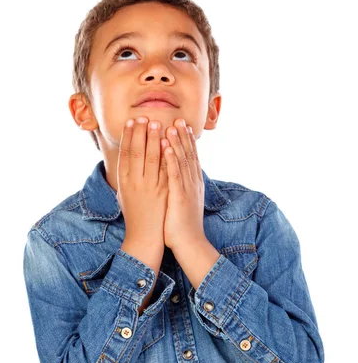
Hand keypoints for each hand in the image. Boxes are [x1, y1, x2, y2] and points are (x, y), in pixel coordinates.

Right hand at [117, 116, 167, 245]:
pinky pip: (166, 169)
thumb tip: (125, 155)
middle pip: (138, 152)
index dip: (128, 136)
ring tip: (158, 123)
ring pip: (152, 158)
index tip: (132, 121)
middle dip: (142, 133)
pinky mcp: (163, 192)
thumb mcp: (124, 192)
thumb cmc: (135, 213)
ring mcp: (150, 187)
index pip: (125, 153)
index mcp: (123, 181)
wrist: (145, 236)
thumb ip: (125, 174)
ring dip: (155, 139)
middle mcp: (134, 182)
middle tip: (145, 116)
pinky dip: (167, 154)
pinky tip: (169, 143)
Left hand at [161, 119, 205, 251]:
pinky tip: (168, 147)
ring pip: (182, 160)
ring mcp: (187, 188)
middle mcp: (192, 182)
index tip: (182, 125)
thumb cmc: (182, 224)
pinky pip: (175, 174)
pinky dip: (172, 159)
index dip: (187, 140)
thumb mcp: (184, 201)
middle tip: (178, 118)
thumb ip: (181, 186)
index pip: (190, 157)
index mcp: (193, 183)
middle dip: (183, 136)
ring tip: (172, 126)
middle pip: (188, 154)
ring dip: (177, 142)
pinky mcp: (180, 196)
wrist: (190, 243)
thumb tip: (176, 177)